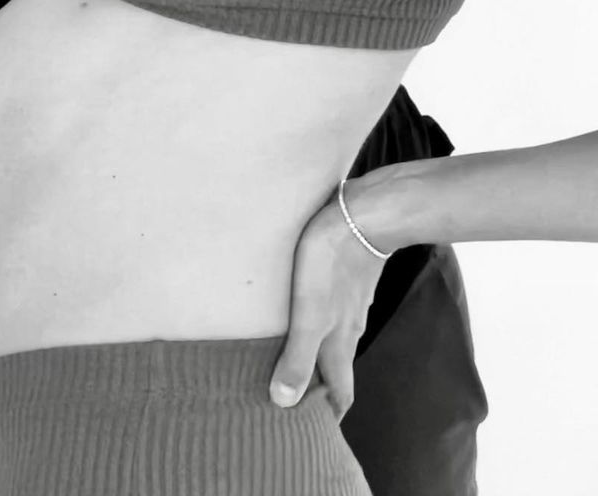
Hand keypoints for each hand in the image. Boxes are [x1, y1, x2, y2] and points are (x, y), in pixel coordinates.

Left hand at [269, 188, 386, 418]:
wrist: (364, 214)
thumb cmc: (332, 262)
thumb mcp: (309, 313)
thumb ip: (298, 355)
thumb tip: (284, 402)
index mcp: (339, 341)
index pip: (340, 391)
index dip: (329, 415)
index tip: (314, 434)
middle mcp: (347, 326)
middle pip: (336, 367)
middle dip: (320, 388)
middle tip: (295, 400)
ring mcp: (348, 301)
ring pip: (334, 338)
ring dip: (317, 354)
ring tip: (292, 358)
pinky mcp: (344, 277)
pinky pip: (332, 311)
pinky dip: (318, 324)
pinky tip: (303, 313)